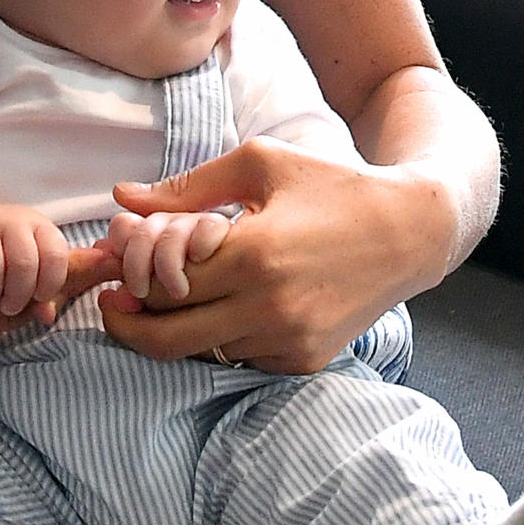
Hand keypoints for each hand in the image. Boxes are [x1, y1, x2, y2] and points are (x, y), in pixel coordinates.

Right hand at [0, 202, 69, 319]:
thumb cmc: (7, 260)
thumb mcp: (34, 273)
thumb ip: (46, 295)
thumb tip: (47, 315)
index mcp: (39, 226)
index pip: (55, 255)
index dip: (50, 284)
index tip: (39, 298)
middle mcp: (11, 219)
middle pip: (24, 262)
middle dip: (18, 295)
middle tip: (9, 308)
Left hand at [99, 137, 444, 372]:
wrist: (410, 230)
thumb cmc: (331, 185)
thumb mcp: (259, 164)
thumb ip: (186, 187)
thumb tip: (121, 198)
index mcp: (253, 255)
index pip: (161, 288)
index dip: (129, 282)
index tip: (113, 274)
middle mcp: (269, 307)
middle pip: (168, 338)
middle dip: (130, 324)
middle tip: (115, 306)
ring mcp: (289, 340)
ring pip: (202, 352)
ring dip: (179, 330)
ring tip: (176, 297)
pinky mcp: (304, 360)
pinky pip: (239, 359)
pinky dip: (221, 339)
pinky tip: (225, 307)